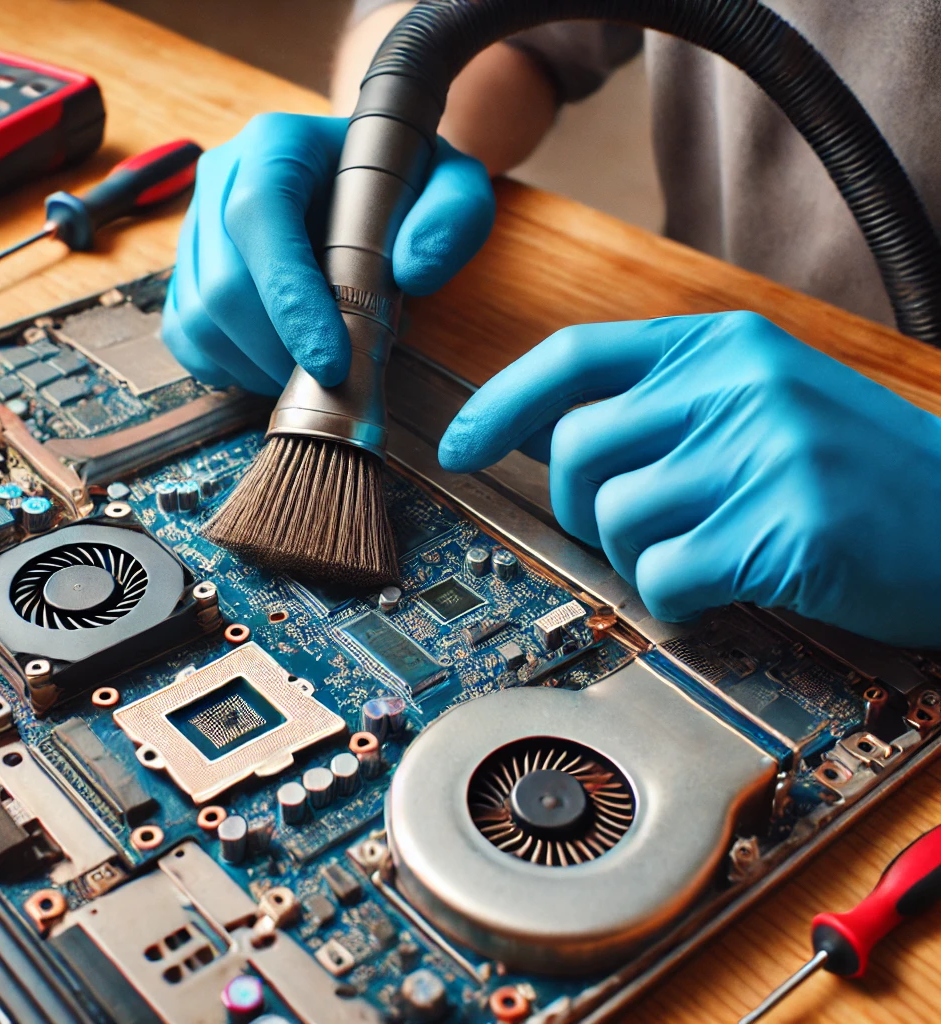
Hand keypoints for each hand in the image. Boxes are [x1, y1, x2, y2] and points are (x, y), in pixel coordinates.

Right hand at [161, 113, 493, 393]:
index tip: (332, 363)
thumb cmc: (405, 187)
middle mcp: (221, 179)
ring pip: (200, 319)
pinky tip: (277, 366)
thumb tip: (413, 271)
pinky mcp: (185, 272)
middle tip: (336, 378)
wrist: (365, 184)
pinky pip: (186, 337)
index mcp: (276, 145)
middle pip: (223, 286)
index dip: (290, 302)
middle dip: (280, 350)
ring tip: (315, 368)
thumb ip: (453, 215)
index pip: (261, 220)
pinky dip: (230, 368)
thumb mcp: (453, 184)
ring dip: (258, 366)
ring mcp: (194, 228)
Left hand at [439, 312, 940, 646]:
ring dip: (637, 556)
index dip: (500, 401)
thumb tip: (552, 436)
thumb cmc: (861, 468)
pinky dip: (679, 598)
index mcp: (725, 344)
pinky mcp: (785, 529)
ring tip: (699, 556)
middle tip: (628, 530)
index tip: (459, 440)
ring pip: (616, 519)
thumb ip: (666, 404)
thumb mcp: (764, 398)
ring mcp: (764, 453)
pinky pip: (667, 577)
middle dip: (580, 507)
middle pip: (576, 450)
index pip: (574, 357)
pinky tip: (726, 587)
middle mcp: (738, 385)